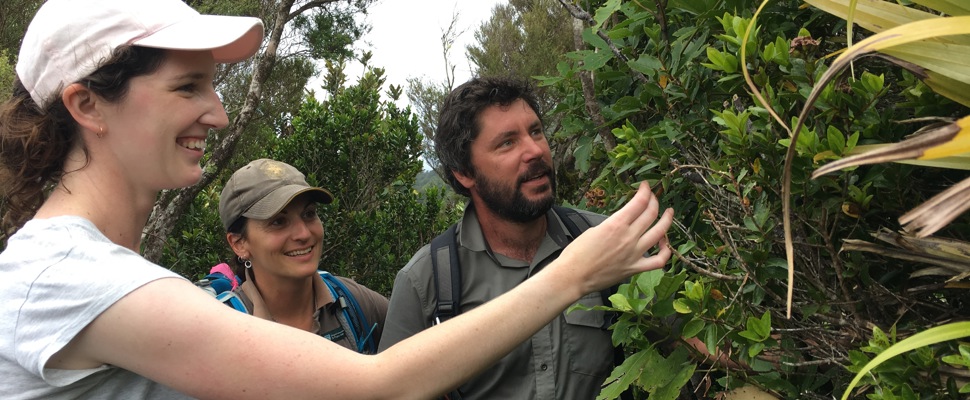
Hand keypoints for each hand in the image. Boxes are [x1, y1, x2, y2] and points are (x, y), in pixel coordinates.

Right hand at [557, 181, 673, 293]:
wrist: (573, 276)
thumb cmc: (577, 253)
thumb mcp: (594, 229)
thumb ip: (613, 224)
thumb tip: (623, 222)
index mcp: (616, 224)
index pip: (639, 202)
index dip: (645, 191)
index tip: (645, 186)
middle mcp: (629, 237)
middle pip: (651, 213)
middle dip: (654, 200)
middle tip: (653, 196)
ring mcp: (635, 253)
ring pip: (660, 232)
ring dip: (666, 220)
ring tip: (668, 213)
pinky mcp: (635, 268)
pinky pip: (659, 260)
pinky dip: (665, 251)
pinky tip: (664, 243)